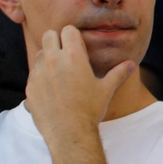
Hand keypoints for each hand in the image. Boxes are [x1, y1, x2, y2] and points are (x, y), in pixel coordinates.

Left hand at [26, 26, 136, 143]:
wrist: (69, 133)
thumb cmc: (89, 110)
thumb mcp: (106, 90)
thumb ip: (118, 73)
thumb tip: (132, 64)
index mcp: (73, 56)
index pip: (68, 30)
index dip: (73, 36)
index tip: (77, 47)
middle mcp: (53, 61)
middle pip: (49, 35)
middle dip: (56, 41)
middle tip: (65, 54)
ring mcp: (39, 73)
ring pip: (39, 54)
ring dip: (47, 58)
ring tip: (58, 73)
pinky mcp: (30, 87)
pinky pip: (33, 74)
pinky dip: (40, 77)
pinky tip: (51, 90)